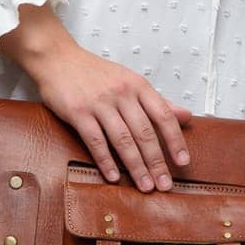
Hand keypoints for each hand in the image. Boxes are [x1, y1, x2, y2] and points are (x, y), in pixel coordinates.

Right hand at [27, 41, 193, 192]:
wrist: (58, 58)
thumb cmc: (95, 73)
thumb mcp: (130, 80)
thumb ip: (157, 101)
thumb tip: (186, 116)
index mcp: (137, 85)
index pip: (163, 115)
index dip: (175, 141)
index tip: (183, 162)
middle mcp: (121, 93)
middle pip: (145, 133)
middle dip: (157, 162)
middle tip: (164, 184)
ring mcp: (99, 103)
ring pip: (123, 140)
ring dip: (136, 166)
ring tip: (145, 186)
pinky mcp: (78, 112)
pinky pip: (96, 141)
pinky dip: (106, 161)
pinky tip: (114, 176)